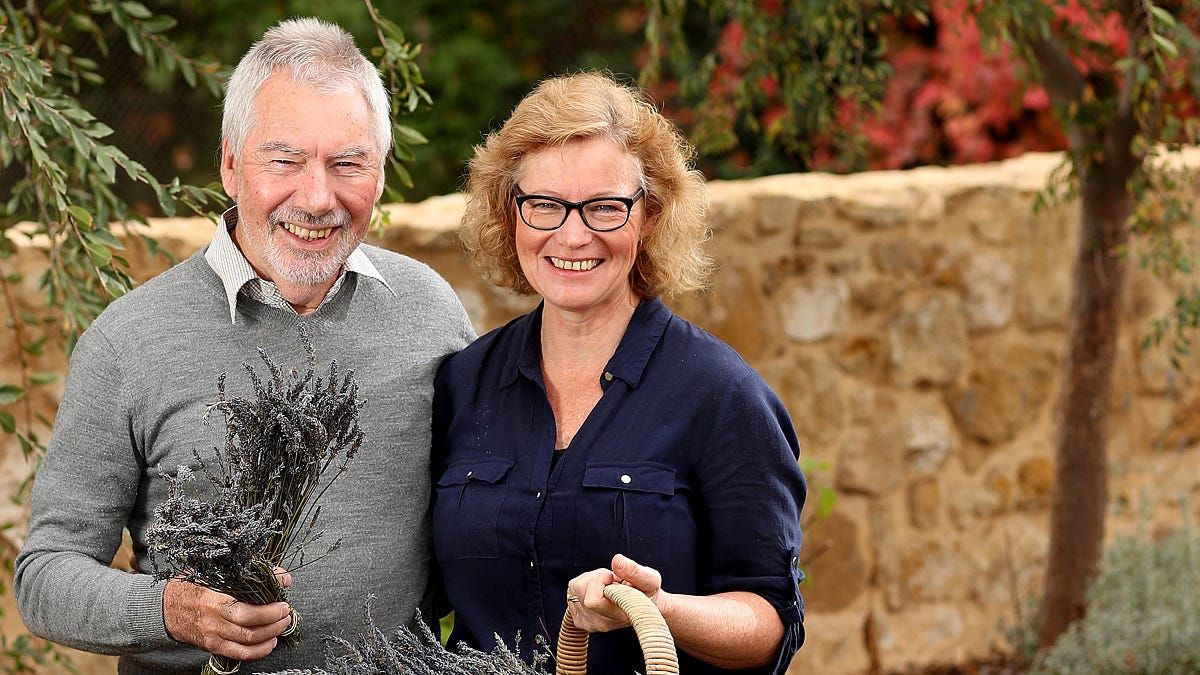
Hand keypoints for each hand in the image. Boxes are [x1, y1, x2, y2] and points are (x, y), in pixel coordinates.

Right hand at [162, 577, 292, 660]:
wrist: (166, 608)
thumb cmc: (192, 585)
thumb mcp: (215, 571)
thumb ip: (248, 571)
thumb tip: (281, 576)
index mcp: (213, 598)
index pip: (245, 609)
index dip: (268, 608)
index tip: (283, 599)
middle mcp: (213, 620)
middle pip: (250, 627)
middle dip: (274, 620)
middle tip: (286, 612)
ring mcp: (213, 635)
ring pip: (248, 641)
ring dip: (271, 634)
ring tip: (282, 624)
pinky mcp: (213, 646)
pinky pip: (239, 654)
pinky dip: (259, 651)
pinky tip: (270, 643)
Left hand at [565, 554, 667, 632]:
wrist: (644, 607)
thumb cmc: (648, 592)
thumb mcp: (650, 579)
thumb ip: (635, 571)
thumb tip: (617, 561)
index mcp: (618, 616)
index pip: (592, 600)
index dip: (601, 579)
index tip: (615, 578)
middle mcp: (602, 624)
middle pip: (580, 589)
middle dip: (596, 576)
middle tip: (613, 580)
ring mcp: (589, 623)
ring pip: (575, 588)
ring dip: (590, 580)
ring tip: (608, 585)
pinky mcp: (580, 620)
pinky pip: (571, 593)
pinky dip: (584, 586)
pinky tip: (599, 592)